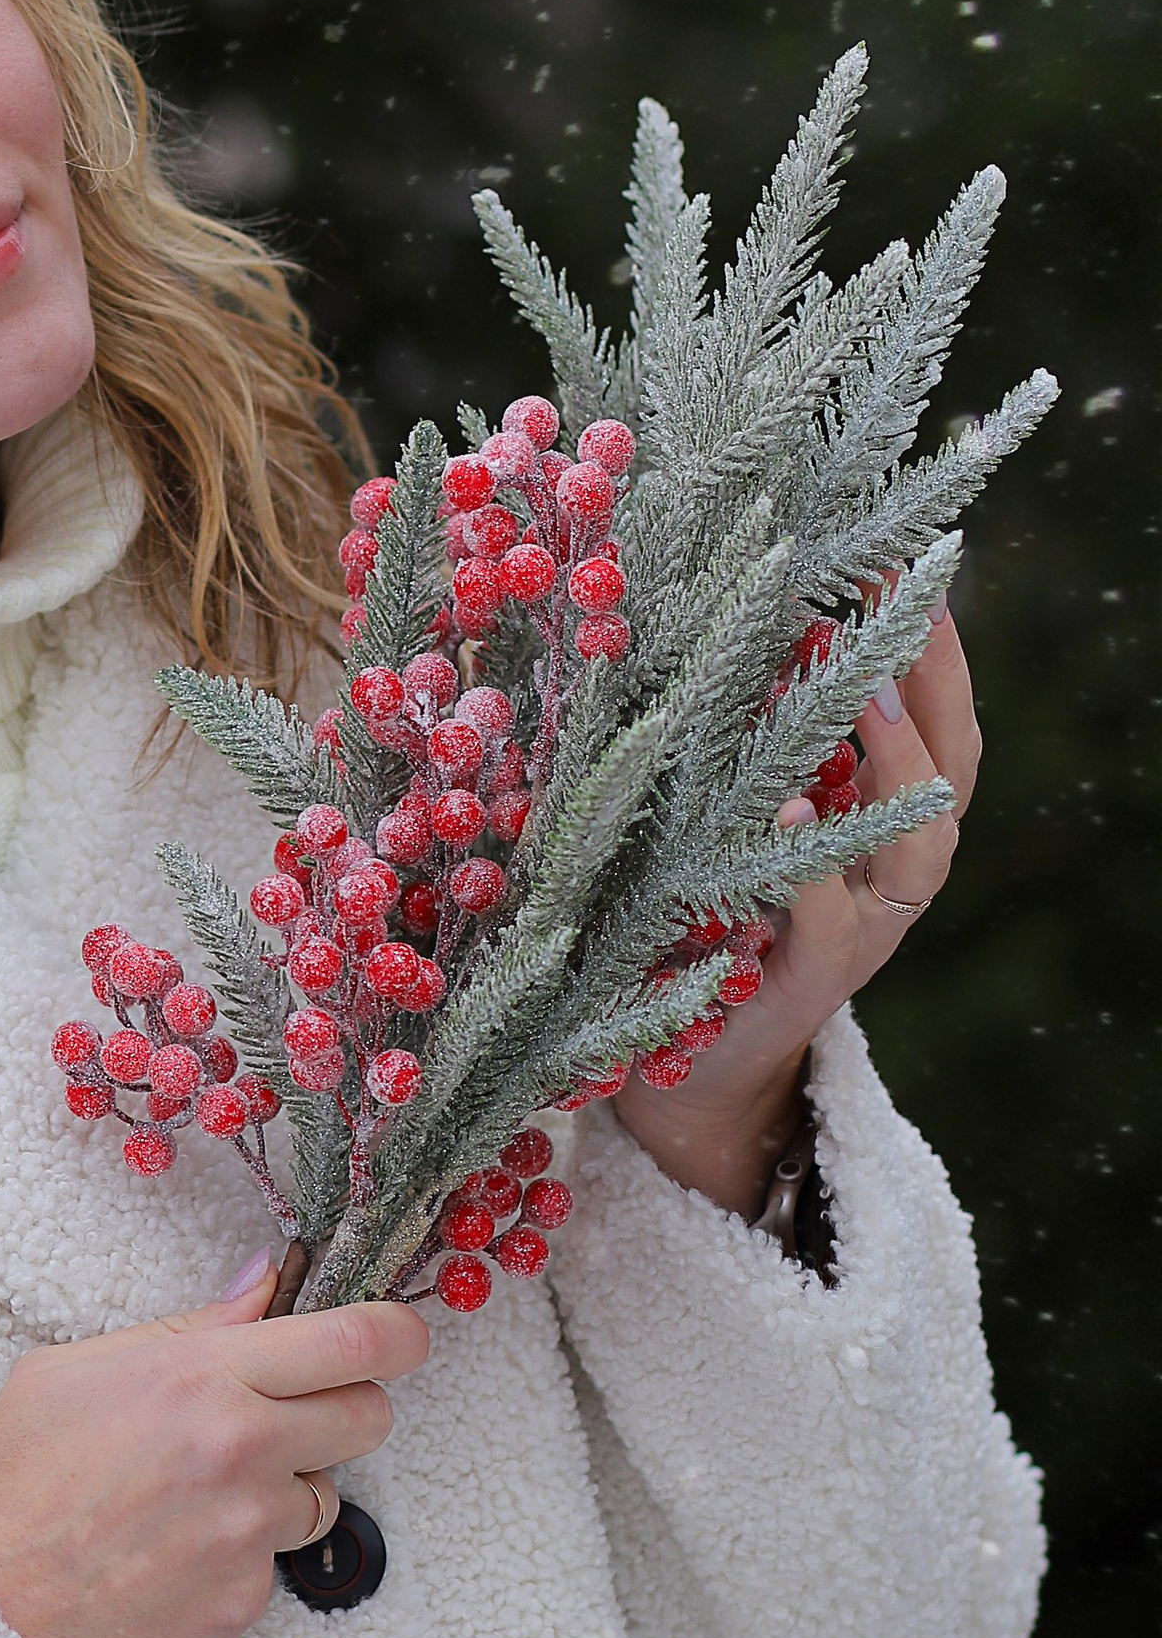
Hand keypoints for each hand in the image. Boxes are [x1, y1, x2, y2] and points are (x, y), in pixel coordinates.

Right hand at [0, 1264, 431, 1637]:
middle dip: (344, 1410)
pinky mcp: (243, 1602)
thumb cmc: (9, 1485)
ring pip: (324, 1494)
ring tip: (197, 1502)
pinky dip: (240, 1557)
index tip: (398, 1338)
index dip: (396, 1335)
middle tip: (288, 1419)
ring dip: (283, 1492)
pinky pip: (276, 1563)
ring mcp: (247, 1531)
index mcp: (201, 1377)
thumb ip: (186, 1329)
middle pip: (371, 1414)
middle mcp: (239, 1448)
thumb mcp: (71, 1372)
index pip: (355, 1340)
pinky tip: (172, 1557)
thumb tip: (262, 1285)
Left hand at [610, 604, 982, 1217]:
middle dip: (936, 685)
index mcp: (881, 826)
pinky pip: (824, 912)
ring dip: (896, 764)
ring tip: (864, 692)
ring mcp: (862, 931)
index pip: (939, 724)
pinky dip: (810, 859)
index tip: (912, 564)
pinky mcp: (806, 980)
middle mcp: (891, 876)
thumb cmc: (698, 921)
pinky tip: (791, 808)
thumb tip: (729, 628)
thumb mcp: (730, 822)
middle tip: (902, 598)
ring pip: (920, 846)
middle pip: (955, 771)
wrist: (682, 1073)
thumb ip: (752, 748)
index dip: (937, 651)